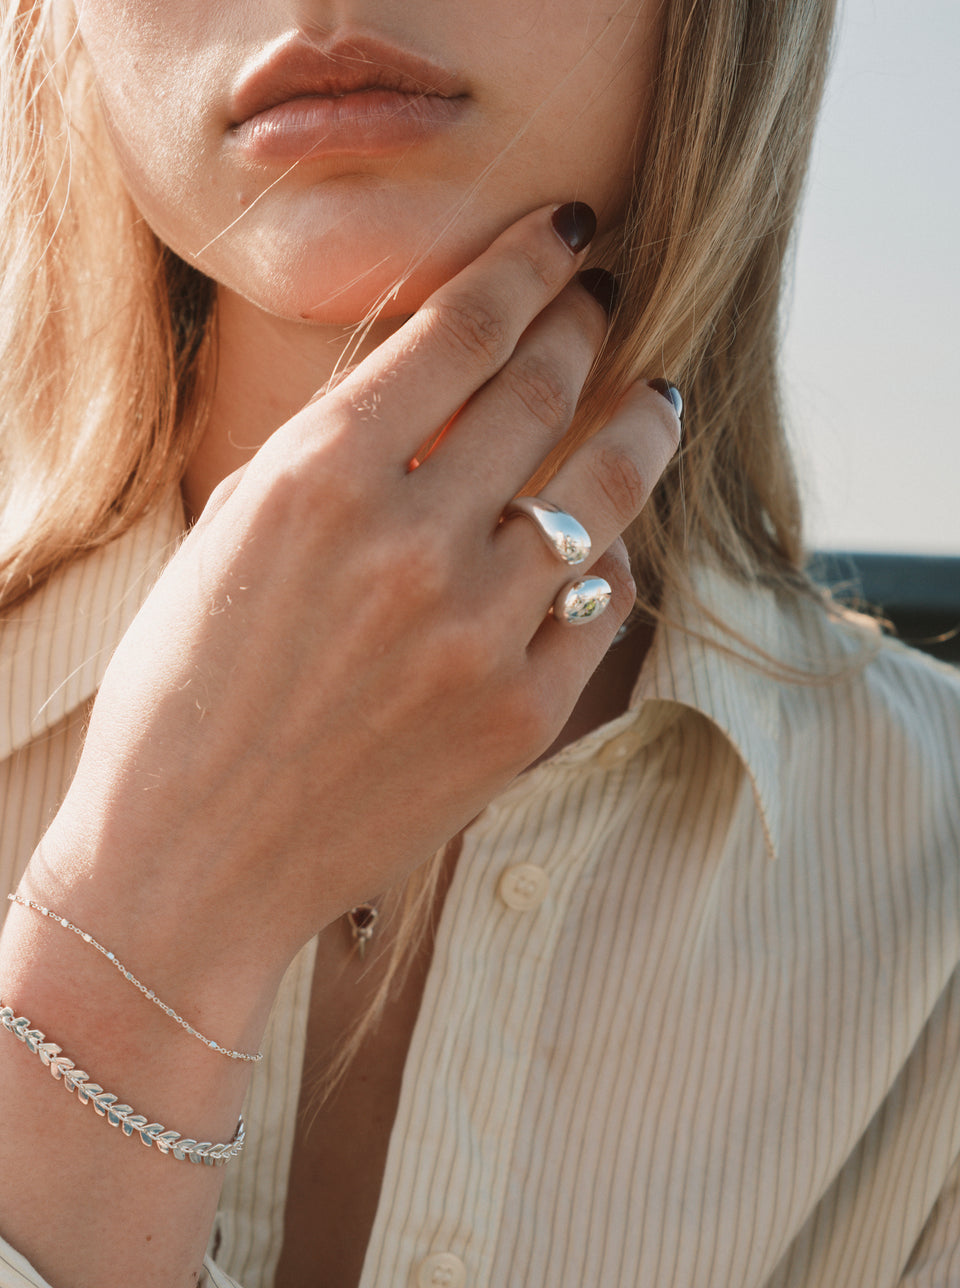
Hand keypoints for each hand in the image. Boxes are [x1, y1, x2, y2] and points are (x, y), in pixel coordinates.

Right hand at [34, 203, 680, 1013]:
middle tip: (607, 303)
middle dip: (588, 323)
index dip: (526, 262)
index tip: (564, 234)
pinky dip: (605, 562)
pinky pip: (603, 601)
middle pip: (546, 388)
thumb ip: (337, 446)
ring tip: (655, 399)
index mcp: (319, 479)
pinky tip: (598, 544)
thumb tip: (438, 376)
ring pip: (607, 489)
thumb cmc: (185, 693)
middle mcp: (411, 542)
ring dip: (639, 426)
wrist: (193, 861)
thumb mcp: (235, 533)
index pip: (461, 327)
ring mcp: (478, 632)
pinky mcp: (523, 713)